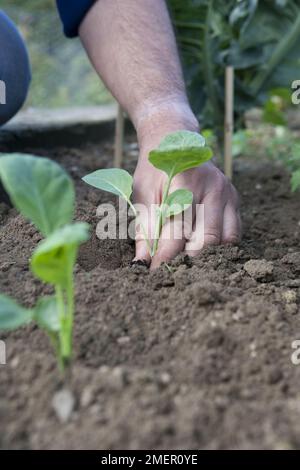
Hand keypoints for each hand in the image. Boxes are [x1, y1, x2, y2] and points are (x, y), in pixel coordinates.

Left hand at [133, 110, 240, 268]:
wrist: (175, 141)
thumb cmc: (154, 171)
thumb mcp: (142, 196)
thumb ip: (144, 230)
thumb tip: (141, 263)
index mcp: (184, 184)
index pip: (177, 232)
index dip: (165, 258)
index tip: (155, 272)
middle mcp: (212, 188)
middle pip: (206, 240)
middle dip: (188, 260)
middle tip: (173, 269)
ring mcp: (227, 193)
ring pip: (225, 240)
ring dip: (207, 254)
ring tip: (188, 257)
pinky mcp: (235, 198)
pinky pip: (234, 232)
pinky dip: (220, 245)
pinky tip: (202, 244)